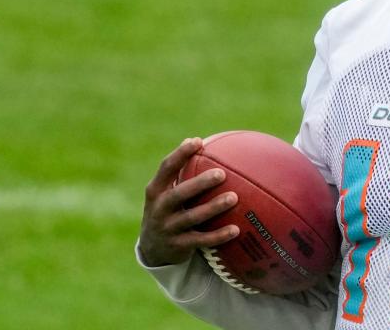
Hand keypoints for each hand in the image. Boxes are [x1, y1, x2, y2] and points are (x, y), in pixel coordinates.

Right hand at [139, 137, 239, 266]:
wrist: (153, 249)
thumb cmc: (168, 209)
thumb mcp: (167, 191)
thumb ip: (181, 171)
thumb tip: (200, 140)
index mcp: (156, 190)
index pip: (166, 168)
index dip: (180, 154)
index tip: (198, 141)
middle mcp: (159, 209)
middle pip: (179, 194)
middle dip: (199, 183)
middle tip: (221, 174)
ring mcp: (167, 228)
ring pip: (192, 217)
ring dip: (213, 207)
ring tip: (233, 198)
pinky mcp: (177, 246)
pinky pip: (201, 240)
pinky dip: (218, 236)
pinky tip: (236, 229)